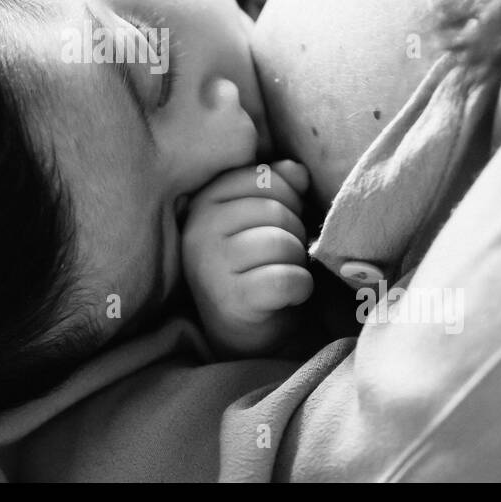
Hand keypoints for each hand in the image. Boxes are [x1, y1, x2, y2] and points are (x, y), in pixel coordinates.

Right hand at [180, 159, 313, 356]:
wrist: (240, 331)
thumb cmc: (254, 264)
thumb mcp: (260, 217)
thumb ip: (277, 185)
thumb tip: (297, 171)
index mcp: (205, 200)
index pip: (263, 176)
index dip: (288, 196)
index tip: (279, 221)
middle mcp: (199, 229)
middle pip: (275, 210)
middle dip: (294, 231)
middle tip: (284, 253)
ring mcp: (211, 265)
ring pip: (282, 242)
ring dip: (297, 260)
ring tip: (284, 271)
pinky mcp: (231, 300)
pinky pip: (287, 279)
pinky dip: (301, 287)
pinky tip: (289, 293)